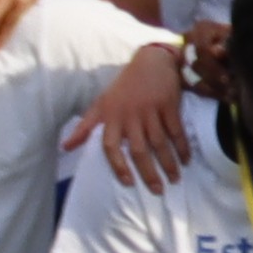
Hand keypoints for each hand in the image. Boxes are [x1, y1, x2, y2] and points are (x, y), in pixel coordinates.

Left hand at [86, 41, 196, 186]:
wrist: (151, 61)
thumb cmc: (124, 86)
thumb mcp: (101, 103)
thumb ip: (85, 127)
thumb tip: (65, 147)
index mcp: (112, 116)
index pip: (110, 146)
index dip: (118, 166)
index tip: (128, 182)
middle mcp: (130, 115)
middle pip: (138, 150)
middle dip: (148, 172)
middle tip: (157, 191)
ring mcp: (151, 110)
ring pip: (159, 143)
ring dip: (168, 163)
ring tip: (174, 179)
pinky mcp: (169, 105)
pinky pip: (176, 131)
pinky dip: (182, 147)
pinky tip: (186, 160)